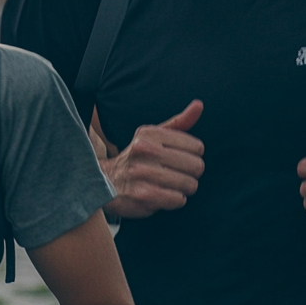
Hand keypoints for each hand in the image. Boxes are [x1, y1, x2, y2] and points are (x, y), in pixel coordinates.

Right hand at [101, 100, 204, 218]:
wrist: (106, 180)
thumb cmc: (139, 157)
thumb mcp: (154, 136)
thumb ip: (179, 122)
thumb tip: (199, 104)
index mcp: (149, 133)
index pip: (196, 147)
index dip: (192, 155)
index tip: (178, 158)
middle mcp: (145, 149)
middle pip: (196, 166)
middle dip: (190, 174)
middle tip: (175, 173)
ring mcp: (143, 173)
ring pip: (190, 184)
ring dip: (183, 188)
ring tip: (168, 184)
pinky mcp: (144, 195)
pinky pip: (179, 199)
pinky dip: (175, 199)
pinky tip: (162, 195)